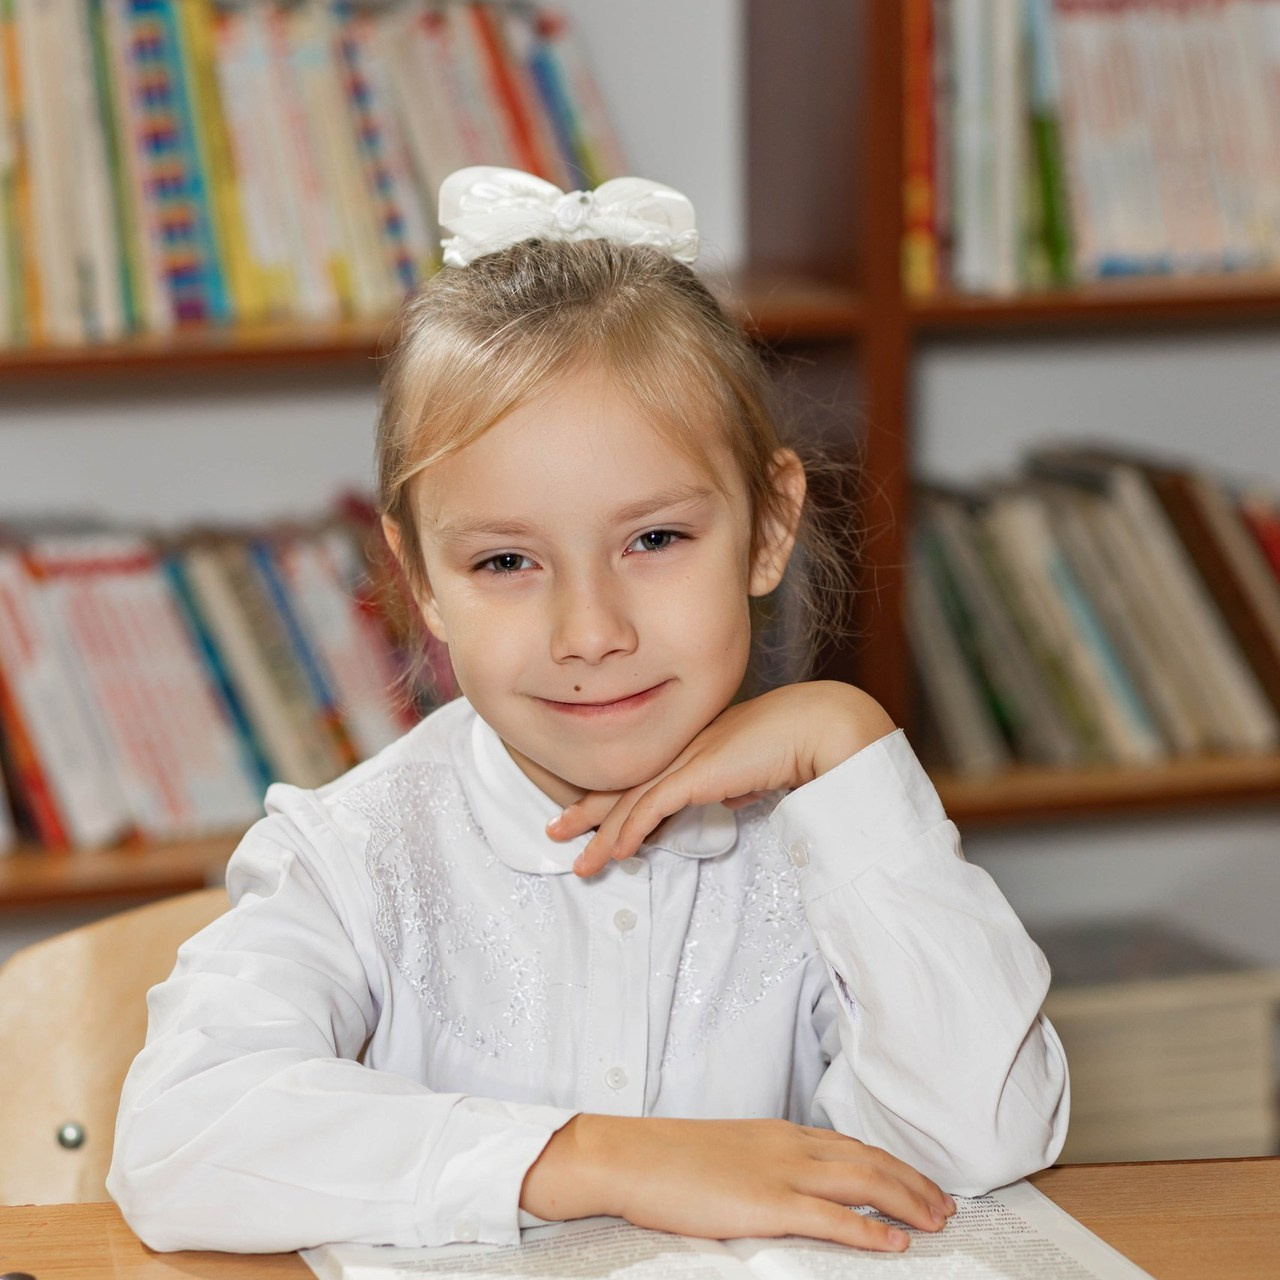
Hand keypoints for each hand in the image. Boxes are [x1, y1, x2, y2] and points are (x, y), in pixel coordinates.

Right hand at [522, 1114, 954, 1250]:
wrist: (629, 1156)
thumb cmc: (666, 1159)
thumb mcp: (724, 1152)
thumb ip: (759, 1162)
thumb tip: (780, 1184)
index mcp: (777, 1132)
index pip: (849, 1144)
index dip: (890, 1163)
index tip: (916, 1180)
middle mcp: (788, 1145)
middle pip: (868, 1159)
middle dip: (912, 1182)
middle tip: (946, 1206)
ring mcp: (780, 1172)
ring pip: (863, 1181)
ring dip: (907, 1201)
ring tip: (936, 1222)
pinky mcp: (767, 1203)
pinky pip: (832, 1218)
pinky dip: (870, 1230)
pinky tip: (896, 1244)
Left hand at [548, 682, 895, 876]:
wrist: (816, 726)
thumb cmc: (795, 743)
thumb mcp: (754, 769)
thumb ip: (735, 783)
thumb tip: (728, 801)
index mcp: (693, 744)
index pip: (642, 773)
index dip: (613, 797)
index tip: (591, 817)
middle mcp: (681, 747)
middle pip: (622, 782)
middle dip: (586, 811)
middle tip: (556, 831)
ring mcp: (686, 757)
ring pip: (630, 800)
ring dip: (602, 834)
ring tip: (582, 863)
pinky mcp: (697, 772)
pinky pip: (652, 806)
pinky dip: (631, 830)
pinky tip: (617, 852)